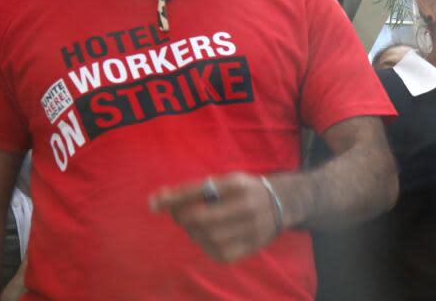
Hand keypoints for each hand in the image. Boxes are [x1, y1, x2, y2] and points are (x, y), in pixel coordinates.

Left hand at [149, 172, 281, 261]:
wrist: (282, 202)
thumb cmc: (244, 189)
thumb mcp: (225, 181)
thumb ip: (194, 190)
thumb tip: (156, 200)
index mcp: (236, 184)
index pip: (198, 191)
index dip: (173, 199)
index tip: (153, 203)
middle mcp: (245, 205)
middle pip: (200, 218)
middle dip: (183, 218)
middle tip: (180, 215)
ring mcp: (250, 227)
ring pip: (208, 238)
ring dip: (194, 233)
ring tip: (197, 225)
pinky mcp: (252, 246)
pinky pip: (220, 253)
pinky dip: (207, 247)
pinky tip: (208, 238)